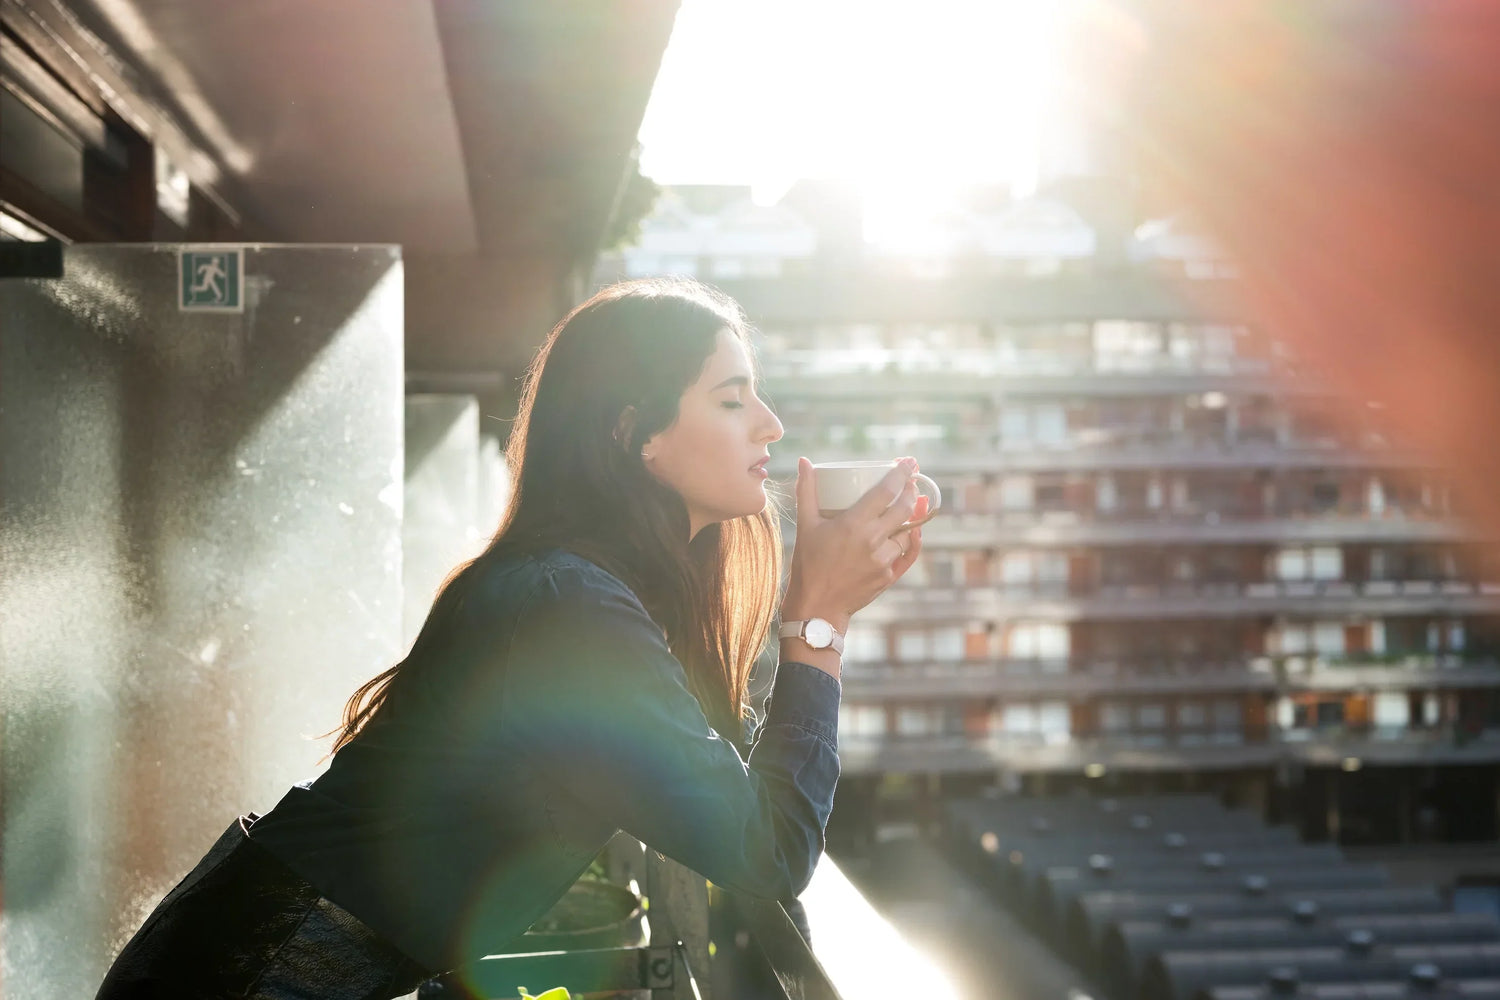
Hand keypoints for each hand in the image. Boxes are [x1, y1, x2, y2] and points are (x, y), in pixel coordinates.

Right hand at [782, 457, 926, 628]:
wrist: (816, 606)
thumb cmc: (808, 563)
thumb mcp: (805, 524)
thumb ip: (806, 490)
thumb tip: (803, 461)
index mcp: (853, 524)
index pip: (887, 491)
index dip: (901, 473)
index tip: (910, 462)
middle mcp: (872, 540)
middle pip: (904, 508)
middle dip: (911, 490)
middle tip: (911, 481)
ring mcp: (883, 560)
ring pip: (907, 532)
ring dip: (910, 517)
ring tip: (909, 505)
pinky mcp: (888, 576)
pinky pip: (906, 554)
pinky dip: (912, 541)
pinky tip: (916, 532)